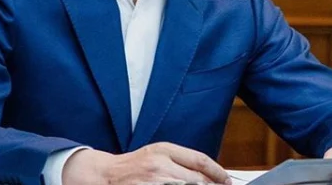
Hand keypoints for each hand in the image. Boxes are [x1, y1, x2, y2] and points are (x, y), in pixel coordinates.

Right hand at [63, 142, 230, 184]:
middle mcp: (160, 164)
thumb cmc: (133, 166)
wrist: (105, 175)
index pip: (200, 160)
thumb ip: (180, 160)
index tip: (227, 180)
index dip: (218, 172)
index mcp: (164, 149)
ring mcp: (154, 181)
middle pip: (198, 179)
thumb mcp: (157, 154)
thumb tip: (207, 173)